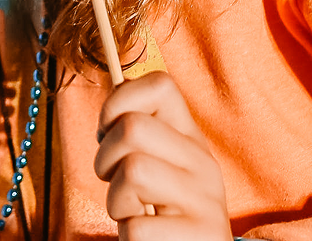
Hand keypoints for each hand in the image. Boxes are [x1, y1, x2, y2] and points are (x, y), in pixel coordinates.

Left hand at [94, 71, 230, 240]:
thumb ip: (140, 128)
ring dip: (115, 199)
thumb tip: (117, 85)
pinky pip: (135, 227)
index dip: (119, 100)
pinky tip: (145, 238)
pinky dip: (127, 235)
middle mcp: (205, 163)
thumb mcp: (158, 162)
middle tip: (112, 179)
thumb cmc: (162, 211)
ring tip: (131, 211)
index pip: (161, 84)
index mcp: (191, 137)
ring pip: (133, 171)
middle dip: (105, 156)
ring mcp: (206, 202)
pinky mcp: (201, 238)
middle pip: (132, 127)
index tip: (108, 130)